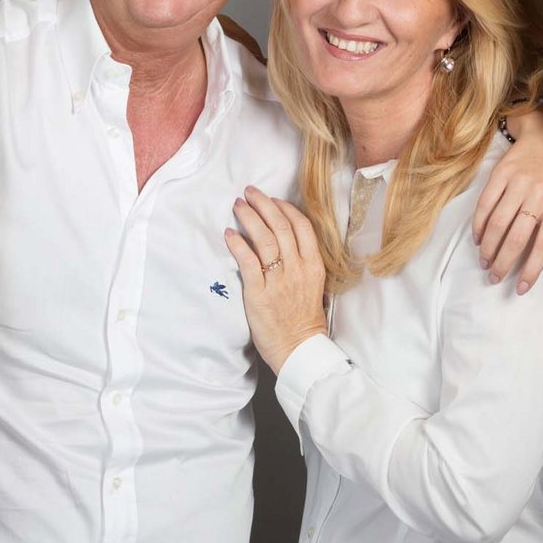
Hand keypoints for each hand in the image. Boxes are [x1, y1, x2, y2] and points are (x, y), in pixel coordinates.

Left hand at [225, 186, 328, 372]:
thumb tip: (285, 243)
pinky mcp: (259, 293)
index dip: (285, 208)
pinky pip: (247, 261)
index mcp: (314, 266)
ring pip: (264, 238)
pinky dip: (237, 244)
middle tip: (250, 192)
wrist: (299, 349)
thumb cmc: (304, 320)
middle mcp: (297, 268)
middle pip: (280, 226)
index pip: (301, 226)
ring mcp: (278, 280)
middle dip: (264, 204)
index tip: (273, 200)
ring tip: (238, 205)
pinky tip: (229, 233)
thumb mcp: (313, 286)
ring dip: (249, 217)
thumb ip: (303, 263)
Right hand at [472, 107, 542, 294]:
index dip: (531, 269)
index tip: (521, 288)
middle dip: (503, 262)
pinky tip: (477, 239)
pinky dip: (478, 224)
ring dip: (488, 247)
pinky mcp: (500, 173)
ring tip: (485, 262)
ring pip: (497, 223)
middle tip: (494, 278)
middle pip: (517, 237)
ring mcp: (518, 182)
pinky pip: (485, 204)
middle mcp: (538, 194)